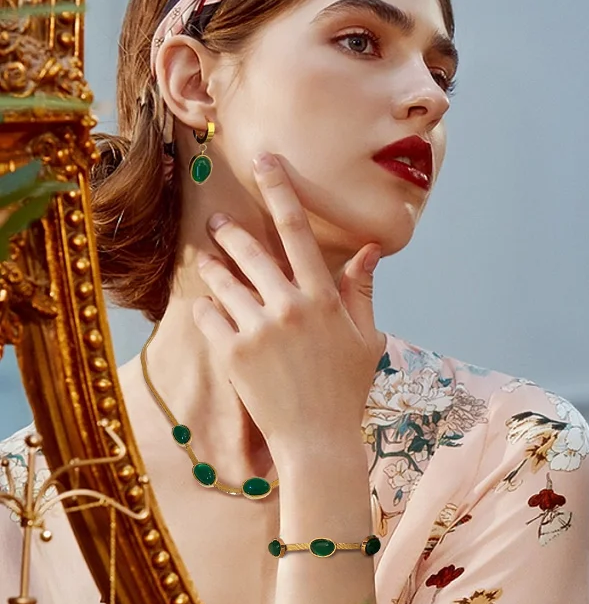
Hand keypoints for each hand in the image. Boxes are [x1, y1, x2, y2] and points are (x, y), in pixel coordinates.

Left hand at [193, 152, 382, 458]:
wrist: (317, 441)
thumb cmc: (345, 390)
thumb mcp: (364, 338)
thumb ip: (360, 290)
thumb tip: (369, 248)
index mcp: (323, 297)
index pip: (299, 230)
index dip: (281, 190)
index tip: (264, 161)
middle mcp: (289, 306)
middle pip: (252, 249)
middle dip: (231, 230)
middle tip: (218, 221)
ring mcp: (258, 329)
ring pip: (224, 280)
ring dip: (213, 265)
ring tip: (206, 258)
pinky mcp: (233, 353)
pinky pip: (208, 314)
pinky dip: (205, 307)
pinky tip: (207, 306)